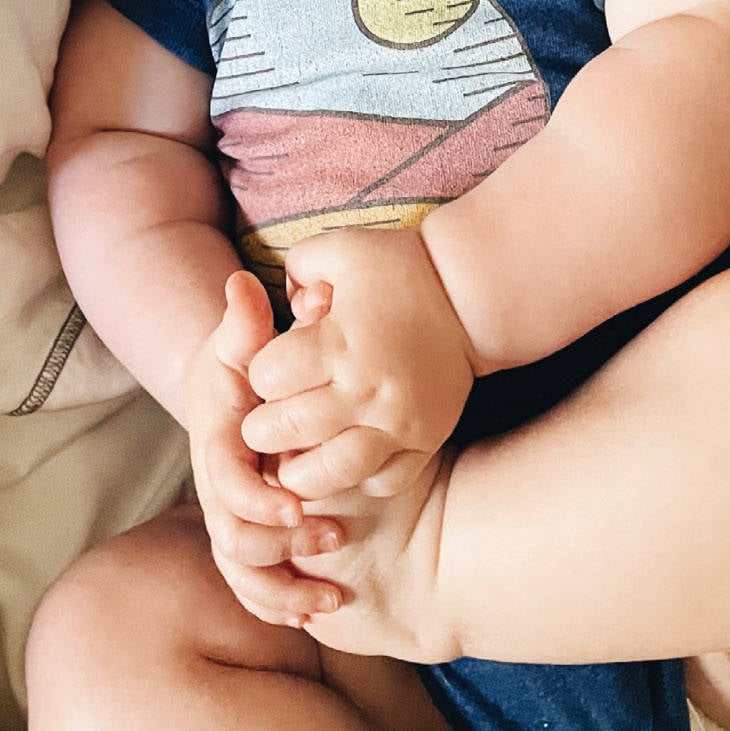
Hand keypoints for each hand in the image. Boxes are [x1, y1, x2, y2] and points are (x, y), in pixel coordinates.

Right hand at [183, 271, 346, 629]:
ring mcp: (230, 518)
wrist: (232, 394)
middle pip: (233, 537)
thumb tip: (242, 284)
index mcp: (216, 444)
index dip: (259, 502)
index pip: (227, 485)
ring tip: (333, 590)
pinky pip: (252, 586)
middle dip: (281, 547)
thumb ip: (246, 320)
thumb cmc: (243, 364)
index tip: (300, 508)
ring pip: (242, 571)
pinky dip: (278, 604)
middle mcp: (216, 488)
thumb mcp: (242, 340)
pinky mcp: (247, 539)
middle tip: (334, 536)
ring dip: (284, 585)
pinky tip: (316, 611)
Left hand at [240, 225, 476, 501]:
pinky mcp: (425, 441)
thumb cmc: (400, 266)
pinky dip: (358, 479)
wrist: (470, 295)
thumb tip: (279, 300)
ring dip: (302, 471)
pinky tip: (345, 460)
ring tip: (291, 461)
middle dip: (265, 428)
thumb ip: (298, 268)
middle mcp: (366, 389)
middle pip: (289, 429)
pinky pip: (383, 480)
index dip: (259, 373)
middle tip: (264, 422)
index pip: (268, 377)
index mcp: (338, 343)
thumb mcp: (342, 249)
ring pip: (333, 472)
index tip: (268, 368)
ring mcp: (399, 422)